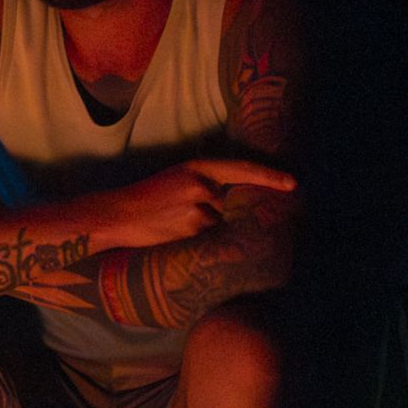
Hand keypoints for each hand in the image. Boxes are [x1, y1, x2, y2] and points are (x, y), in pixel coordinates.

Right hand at [96, 158, 295, 249]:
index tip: (292, 184)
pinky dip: (201, 240)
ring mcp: (197, 207)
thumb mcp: (175, 181)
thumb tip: (233, 206)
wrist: (116, 215)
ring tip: (177, 226)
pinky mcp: (191, 229)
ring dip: (209, 230)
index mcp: (196, 167)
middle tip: (203, 219)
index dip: (269, 177)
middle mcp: (200, 184)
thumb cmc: (144, 199)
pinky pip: (209, 237)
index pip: (242, 170)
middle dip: (228, 215)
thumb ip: (204, 188)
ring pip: (221, 223)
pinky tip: (177, 236)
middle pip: (233, 203)